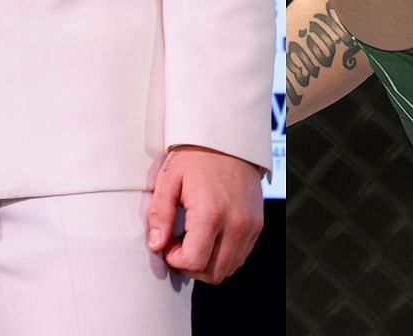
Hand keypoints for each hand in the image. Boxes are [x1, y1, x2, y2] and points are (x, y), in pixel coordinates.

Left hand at [145, 145, 264, 283]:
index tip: (167, 245)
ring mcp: (250, 226)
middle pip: (214, 273)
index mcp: (211, 213)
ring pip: (229, 268)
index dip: (175, 260)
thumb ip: (159, 214)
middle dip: (191, 267)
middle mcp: (236, 224)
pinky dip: (223, 255)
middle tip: (178, 246)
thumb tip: (156, 244)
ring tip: (193, 240)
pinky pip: (240, 255)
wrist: (228, 139)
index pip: (194, 262)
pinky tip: (209, 236)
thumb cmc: (196, 155)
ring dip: (208, 263)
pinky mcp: (257, 225)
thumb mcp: (169, 178)